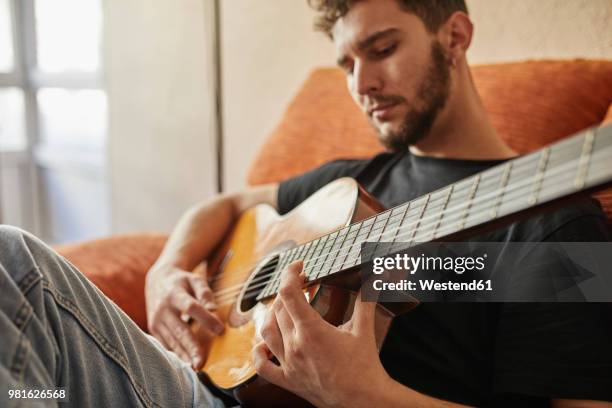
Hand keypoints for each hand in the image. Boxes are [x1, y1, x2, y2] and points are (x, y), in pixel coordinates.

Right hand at [145, 265, 223, 369]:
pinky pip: (165, 344)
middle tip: (202, 362)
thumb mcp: (194, 279)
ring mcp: (156, 321)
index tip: (220, 329)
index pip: (191, 307)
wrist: (157, 280)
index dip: (205, 319)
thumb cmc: (181, 281)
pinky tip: (186, 363)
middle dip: (191, 347)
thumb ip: (205, 292)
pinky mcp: (153, 329)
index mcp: (175, 294)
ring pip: (171, 341)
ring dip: (184, 355)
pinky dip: (175, 354)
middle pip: (179, 330)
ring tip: (196, 368)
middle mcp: (163, 309)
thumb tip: (214, 309)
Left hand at [253, 261, 390, 407]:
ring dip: (273, 313)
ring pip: (267, 331)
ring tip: (286, 306)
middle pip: (279, 308)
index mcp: (312, 331)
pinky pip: (263, 366)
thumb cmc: (365, 366)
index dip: (290, 274)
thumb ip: (366, 299)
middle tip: (303, 284)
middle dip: (289, 291)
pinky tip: (263, 342)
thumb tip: (376, 277)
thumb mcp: (364, 329)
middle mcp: (295, 346)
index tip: (299, 266)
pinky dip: (259, 352)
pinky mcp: (288, 381)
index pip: (289, 293)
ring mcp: (289, 365)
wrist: (364, 400)